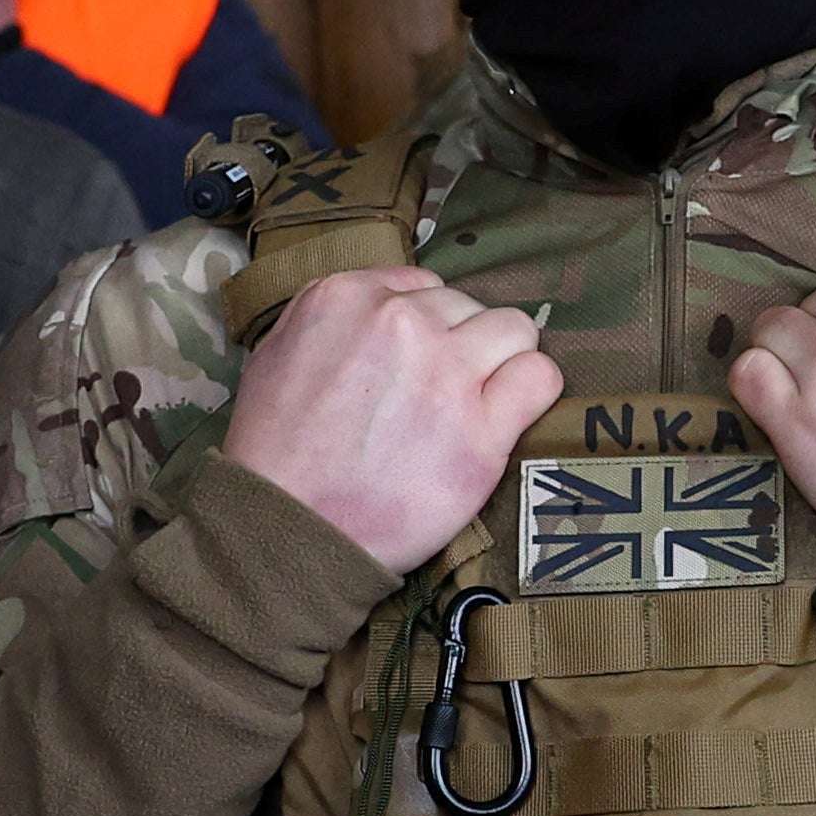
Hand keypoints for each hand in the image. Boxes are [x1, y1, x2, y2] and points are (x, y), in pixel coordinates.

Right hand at [219, 263, 560, 572]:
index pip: (422, 286)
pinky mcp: (482, 427)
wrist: (289, 529)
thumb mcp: (277, 353)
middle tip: (438, 394)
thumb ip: (335, 318)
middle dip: (458, 345)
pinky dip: (532, 390)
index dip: (426, 326)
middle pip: (467, 307)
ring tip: (477, 402)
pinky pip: (540, 376)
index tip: (417, 362)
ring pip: (513, 330)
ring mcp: (446, 372)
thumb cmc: (275, 452)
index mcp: (346, 297)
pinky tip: (510, 413)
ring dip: (500, 361)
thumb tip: (385, 304)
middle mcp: (401, 322)